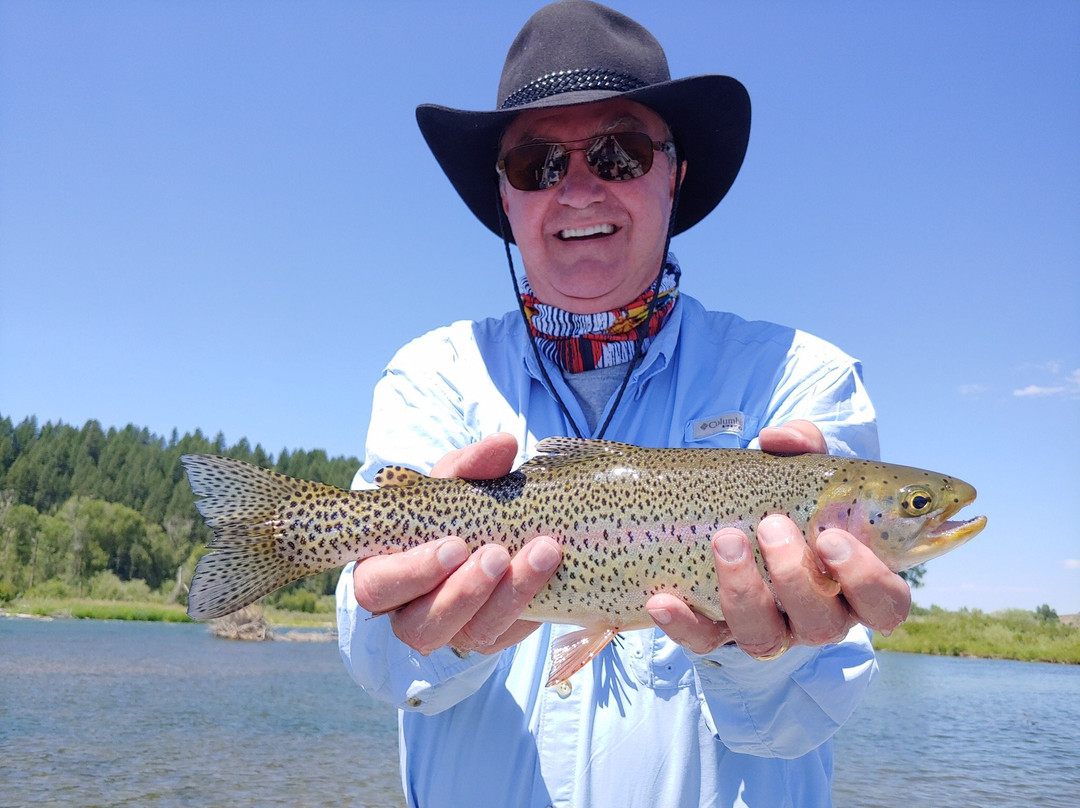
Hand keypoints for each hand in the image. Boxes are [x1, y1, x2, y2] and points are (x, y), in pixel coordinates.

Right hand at [351, 433, 562, 655]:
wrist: (491, 528)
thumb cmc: (455, 504)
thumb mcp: (457, 480)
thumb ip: (473, 463)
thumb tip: (504, 443)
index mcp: (382, 573)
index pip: (378, 587)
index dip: (412, 572)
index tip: (453, 544)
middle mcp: (410, 612)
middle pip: (422, 625)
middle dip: (463, 592)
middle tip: (497, 553)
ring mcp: (452, 630)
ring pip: (471, 634)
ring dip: (508, 596)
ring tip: (543, 552)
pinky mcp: (492, 635)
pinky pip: (511, 633)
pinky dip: (534, 602)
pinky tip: (555, 570)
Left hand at [646, 420, 910, 656]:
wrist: (725, 516)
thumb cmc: (782, 495)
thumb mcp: (798, 467)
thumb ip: (801, 443)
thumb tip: (777, 438)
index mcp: (852, 582)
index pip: (884, 602)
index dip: (869, 580)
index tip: (833, 537)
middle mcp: (815, 614)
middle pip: (824, 624)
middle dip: (796, 576)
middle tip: (772, 525)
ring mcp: (767, 629)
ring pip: (764, 638)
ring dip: (744, 590)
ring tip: (725, 539)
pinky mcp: (715, 634)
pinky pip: (702, 642)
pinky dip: (682, 624)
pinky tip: (660, 598)